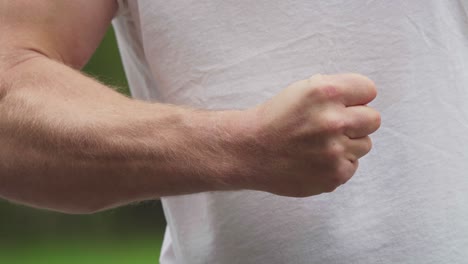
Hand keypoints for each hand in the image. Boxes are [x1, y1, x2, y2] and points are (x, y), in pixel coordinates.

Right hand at [240, 73, 380, 196]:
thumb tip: (363, 98)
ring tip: (320, 145)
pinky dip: (337, 164)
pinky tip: (315, 160)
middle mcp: (333, 120)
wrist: (249, 151)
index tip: (343, 104)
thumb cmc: (274, 119)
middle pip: (373, 119)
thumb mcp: (301, 89)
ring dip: (347, 144)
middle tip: (332, 127)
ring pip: (365, 145)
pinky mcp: (334, 175)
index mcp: (325, 92)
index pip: (369, 90)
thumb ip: (335, 90)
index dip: (355, 97)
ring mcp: (334, 151)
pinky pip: (352, 166)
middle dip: (356, 121)